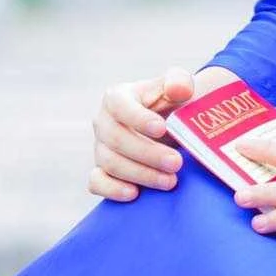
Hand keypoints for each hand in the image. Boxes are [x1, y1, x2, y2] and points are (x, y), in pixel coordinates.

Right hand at [88, 66, 209, 201]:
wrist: (165, 128)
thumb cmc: (168, 104)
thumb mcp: (176, 87)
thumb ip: (179, 81)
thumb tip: (179, 89)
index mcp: (117, 97)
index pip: (119, 106)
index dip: (138, 118)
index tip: (162, 129)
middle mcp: (103, 122)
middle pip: (116, 139)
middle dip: (147, 153)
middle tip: (176, 163)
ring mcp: (100, 147)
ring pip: (110, 163)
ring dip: (140, 174)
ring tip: (170, 181)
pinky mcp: (101, 170)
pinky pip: (97, 182)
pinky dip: (112, 189)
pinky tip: (134, 193)